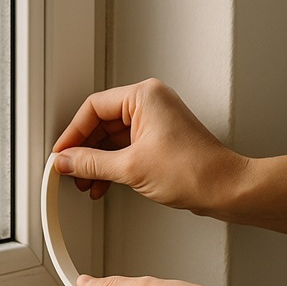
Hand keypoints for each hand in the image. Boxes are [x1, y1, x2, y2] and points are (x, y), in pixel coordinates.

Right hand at [52, 79, 245, 219]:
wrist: (224, 189)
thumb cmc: (194, 170)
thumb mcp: (131, 167)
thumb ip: (91, 164)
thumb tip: (67, 161)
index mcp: (144, 96)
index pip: (93, 108)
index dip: (72, 133)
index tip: (62, 154)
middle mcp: (150, 103)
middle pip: (101, 122)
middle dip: (84, 150)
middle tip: (70, 169)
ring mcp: (156, 122)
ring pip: (112, 138)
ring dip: (97, 161)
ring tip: (85, 181)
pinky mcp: (160, 141)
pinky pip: (126, 148)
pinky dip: (112, 165)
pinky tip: (102, 182)